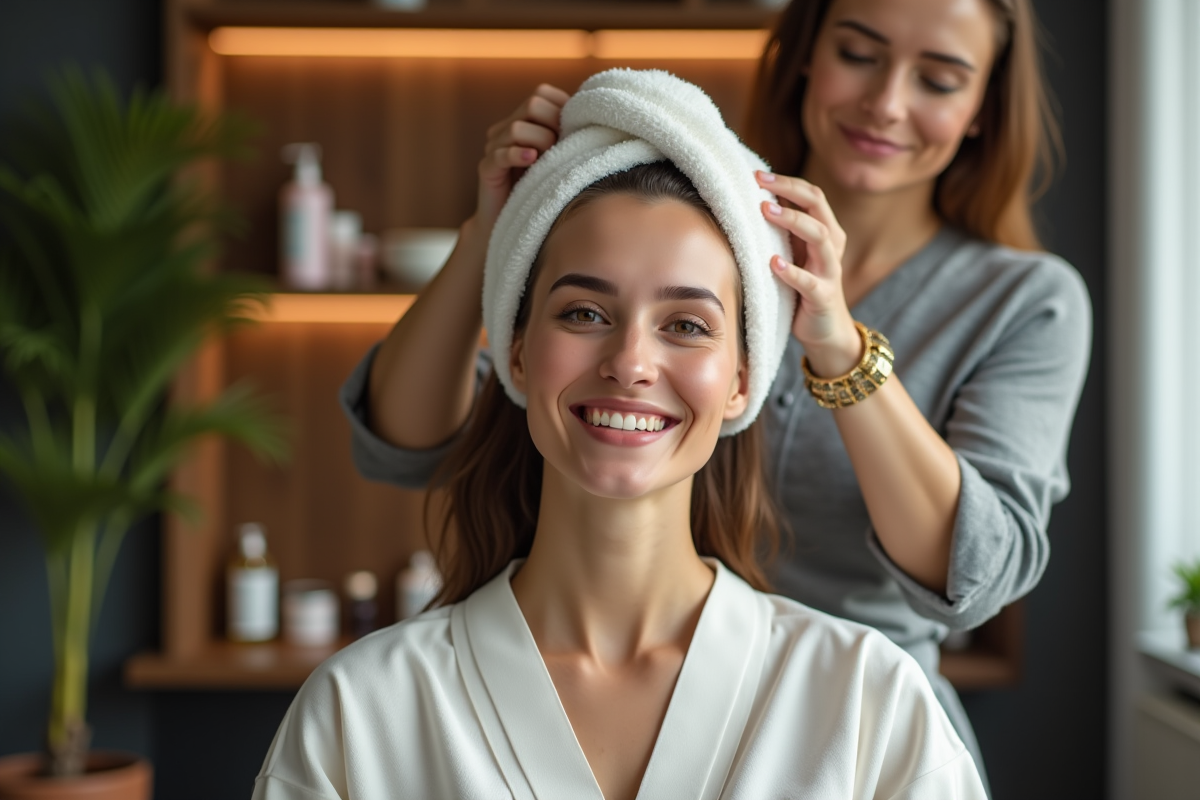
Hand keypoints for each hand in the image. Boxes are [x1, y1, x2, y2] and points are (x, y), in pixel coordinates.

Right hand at [474, 84, 571, 227]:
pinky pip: (500, 154)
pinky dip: (518, 154)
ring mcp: (494, 147)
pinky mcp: (487, 168)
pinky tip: (532, 160)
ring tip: (549, 160)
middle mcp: (506, 128)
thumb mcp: (562, 158)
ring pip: (517, 127)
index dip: (562, 107)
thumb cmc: (546, 190)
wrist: (519, 225)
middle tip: (563, 147)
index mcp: (524, 121)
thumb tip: (596, 117)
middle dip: (554, 123)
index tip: (574, 131)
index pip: (542, 93)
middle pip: (532, 104)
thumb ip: (571, 135)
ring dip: (541, 141)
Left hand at [756, 171, 861, 376]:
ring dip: (793, 222)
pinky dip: (791, 271)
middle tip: (759, 184)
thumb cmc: (804, 287)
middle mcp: (831, 246)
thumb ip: (782, 232)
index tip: (757, 174)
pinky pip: (809, 281)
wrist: (825, 330)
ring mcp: (829, 270)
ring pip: (820, 237)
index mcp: (825, 231)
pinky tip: (773, 264)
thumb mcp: (794, 254)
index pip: (811, 195)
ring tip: (767, 212)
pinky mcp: (823, 296)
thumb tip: (752, 203)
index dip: (787, 182)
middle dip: (789, 190)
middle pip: (817, 207)